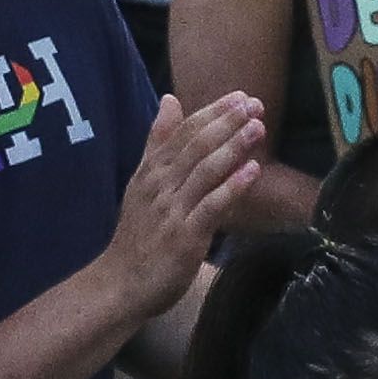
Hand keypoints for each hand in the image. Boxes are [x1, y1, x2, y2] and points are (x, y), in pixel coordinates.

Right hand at [109, 92, 272, 314]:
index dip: (213, 112)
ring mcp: (172, 210)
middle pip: (196, 145)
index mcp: (151, 170)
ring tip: (257, 127)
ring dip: (232, 146)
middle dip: (227, 122)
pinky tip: (252, 171)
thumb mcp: (142, 181)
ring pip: (205, 170)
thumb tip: (170, 99)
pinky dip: (232, 187)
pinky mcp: (185, 236)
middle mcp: (160, 185)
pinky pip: (212, 206)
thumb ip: (158, 141)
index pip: (183, 132)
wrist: (120, 283)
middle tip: (255, 104)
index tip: (240, 96)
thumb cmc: (137, 234)